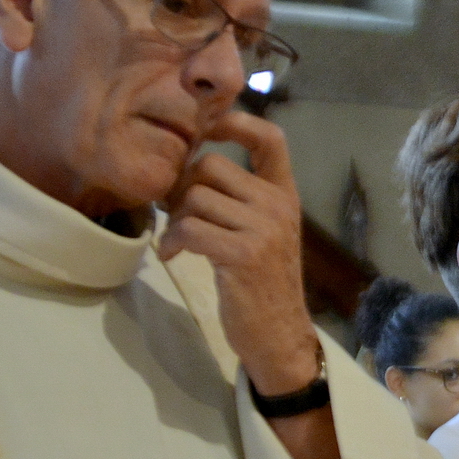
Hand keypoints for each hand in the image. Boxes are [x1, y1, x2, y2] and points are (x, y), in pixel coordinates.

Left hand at [158, 109, 317, 395]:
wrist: (279, 336)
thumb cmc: (263, 285)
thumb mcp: (262, 234)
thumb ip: (240, 200)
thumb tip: (187, 171)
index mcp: (285, 196)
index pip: (271, 139)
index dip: (237, 122)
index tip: (207, 128)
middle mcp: (278, 206)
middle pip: (212, 166)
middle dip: (183, 186)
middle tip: (176, 213)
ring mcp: (263, 230)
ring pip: (196, 196)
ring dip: (175, 219)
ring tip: (178, 241)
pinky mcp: (242, 255)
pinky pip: (191, 228)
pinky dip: (174, 242)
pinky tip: (175, 257)